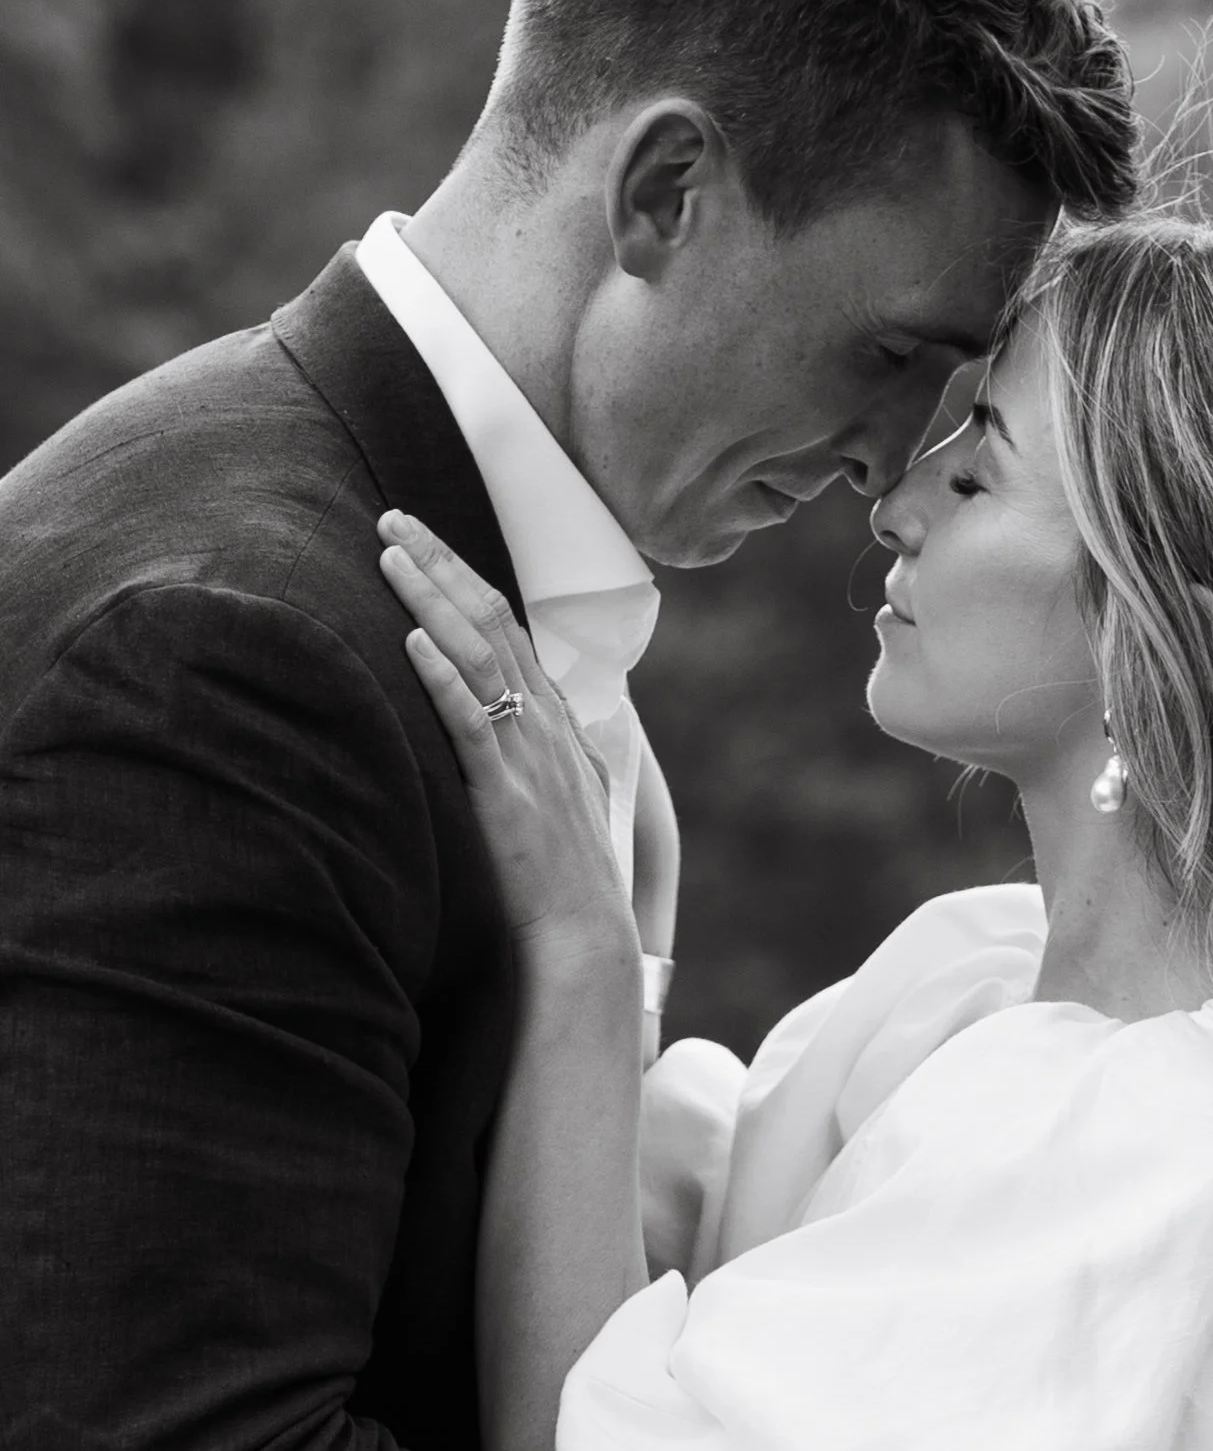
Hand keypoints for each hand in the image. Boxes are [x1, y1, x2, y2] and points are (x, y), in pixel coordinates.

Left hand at [377, 512, 633, 958]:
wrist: (585, 935)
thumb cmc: (564, 876)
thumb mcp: (557, 796)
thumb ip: (540, 751)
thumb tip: (525, 718)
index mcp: (552, 720)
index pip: (506, 625)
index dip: (462, 574)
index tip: (421, 537)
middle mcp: (543, 724)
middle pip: (490, 619)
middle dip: (440, 561)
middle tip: (392, 515)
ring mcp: (528, 755)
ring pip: (478, 655)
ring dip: (432, 598)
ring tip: (389, 554)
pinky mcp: (506, 793)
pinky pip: (472, 723)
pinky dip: (443, 677)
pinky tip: (412, 640)